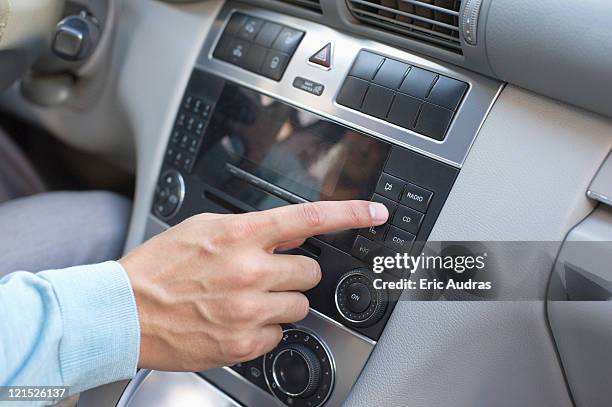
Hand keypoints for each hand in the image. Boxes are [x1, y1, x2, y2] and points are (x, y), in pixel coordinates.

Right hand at [120, 200, 387, 371]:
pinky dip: (264, 329)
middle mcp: (251, 271)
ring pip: (300, 306)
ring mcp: (250, 310)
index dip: (349, 214)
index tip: (374, 213)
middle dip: (293, 273)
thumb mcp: (205, 228)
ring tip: (246, 299)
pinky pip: (280, 334)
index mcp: (242, 235)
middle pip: (310, 271)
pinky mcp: (245, 342)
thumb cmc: (160, 267)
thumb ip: (251, 228)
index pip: (309, 218)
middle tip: (264, 275)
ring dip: (282, 302)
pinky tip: (236, 320)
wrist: (126, 311)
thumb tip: (287, 233)